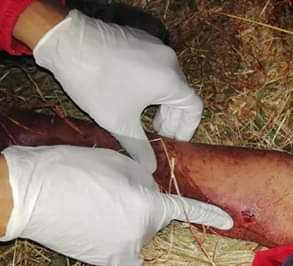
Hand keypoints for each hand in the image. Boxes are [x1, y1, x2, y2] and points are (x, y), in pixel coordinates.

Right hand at [0, 145, 232, 265]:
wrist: (30, 195)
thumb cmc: (75, 170)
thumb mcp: (119, 162)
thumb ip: (145, 178)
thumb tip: (150, 189)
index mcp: (151, 208)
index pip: (187, 210)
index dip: (209, 214)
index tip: (227, 221)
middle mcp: (142, 235)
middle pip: (154, 220)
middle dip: (144, 207)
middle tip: (113, 191)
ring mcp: (123, 252)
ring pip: (136, 233)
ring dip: (127, 222)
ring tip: (96, 204)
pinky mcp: (104, 261)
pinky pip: (120, 246)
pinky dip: (114, 236)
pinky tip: (93, 221)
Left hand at [32, 10, 203, 172]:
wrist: (67, 43)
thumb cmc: (97, 83)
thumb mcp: (119, 121)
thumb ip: (139, 147)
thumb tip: (151, 169)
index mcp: (171, 81)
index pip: (195, 109)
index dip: (187, 129)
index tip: (173, 141)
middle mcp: (170, 61)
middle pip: (181, 95)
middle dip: (171, 117)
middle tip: (156, 134)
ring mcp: (155, 47)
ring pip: (168, 80)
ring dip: (160, 102)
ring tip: (143, 117)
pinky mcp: (140, 39)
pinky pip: (155, 67)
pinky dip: (151, 84)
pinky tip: (133, 95)